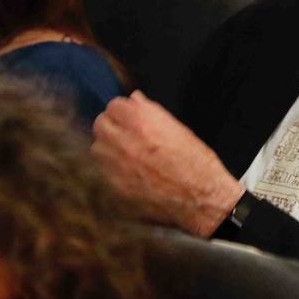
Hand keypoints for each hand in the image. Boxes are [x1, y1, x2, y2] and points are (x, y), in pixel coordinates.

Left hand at [92, 92, 242, 237]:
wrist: (200, 198)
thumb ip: (151, 113)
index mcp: (142, 121)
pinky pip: (104, 170)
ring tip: (127, 154)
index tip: (128, 116)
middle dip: (112, 127)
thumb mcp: (179, 130)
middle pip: (100, 125)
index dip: (123, 111)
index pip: (114, 106)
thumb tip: (136, 100)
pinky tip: (130, 172)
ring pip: (98, 148)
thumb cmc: (196, 163)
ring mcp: (117, 165)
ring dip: (109, 148)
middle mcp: (124, 140)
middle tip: (125, 134)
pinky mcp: (115, 186)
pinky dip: (113, 169)